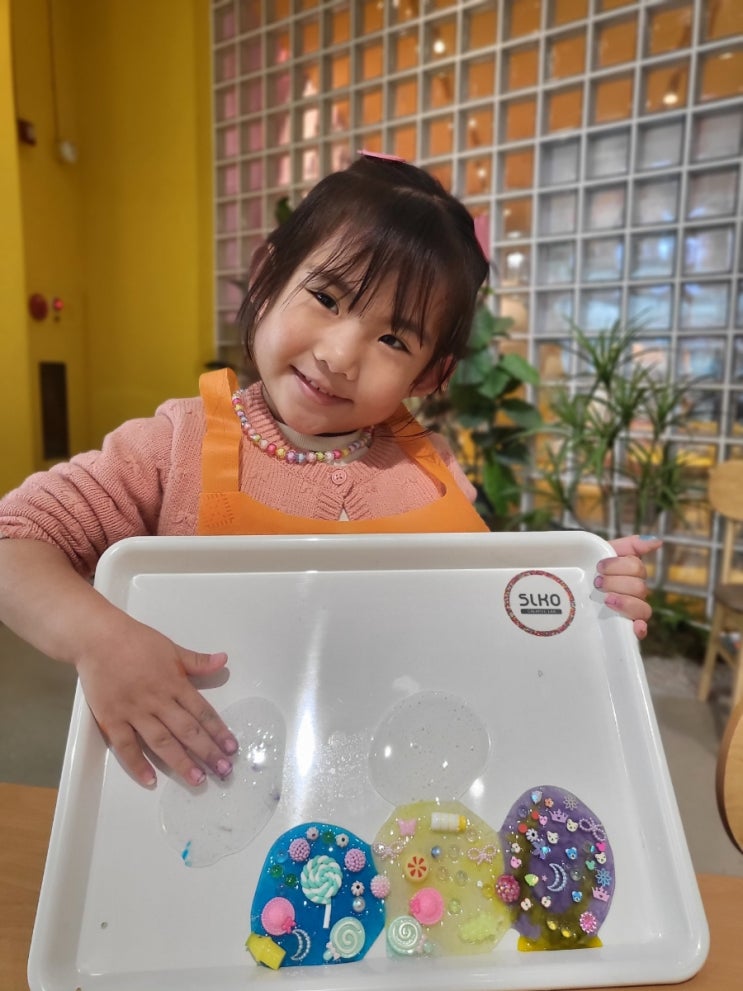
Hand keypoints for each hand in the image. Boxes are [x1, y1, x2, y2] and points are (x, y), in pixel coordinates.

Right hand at [75, 616, 238, 788]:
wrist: (97, 638)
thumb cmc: (136, 641)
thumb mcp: (171, 648)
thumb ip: (197, 661)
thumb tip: (223, 660)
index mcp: (175, 683)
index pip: (202, 711)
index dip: (218, 731)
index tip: (231, 748)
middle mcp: (157, 700)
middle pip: (186, 730)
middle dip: (207, 752)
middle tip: (223, 771)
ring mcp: (134, 712)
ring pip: (161, 742)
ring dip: (180, 762)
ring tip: (197, 780)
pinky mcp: (111, 719)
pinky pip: (126, 746)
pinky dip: (137, 764)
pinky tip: (151, 780)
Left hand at [596, 534, 661, 639]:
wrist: (573, 580)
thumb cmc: (592, 566)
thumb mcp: (607, 551)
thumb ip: (631, 546)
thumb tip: (657, 541)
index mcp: (633, 574)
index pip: (637, 569)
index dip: (618, 566)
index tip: (599, 566)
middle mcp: (635, 593)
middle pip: (640, 588)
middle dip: (616, 583)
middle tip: (597, 582)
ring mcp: (631, 611)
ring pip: (643, 608)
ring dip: (625, 603)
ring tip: (607, 600)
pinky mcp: (624, 627)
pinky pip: (641, 630)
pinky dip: (640, 629)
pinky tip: (636, 627)